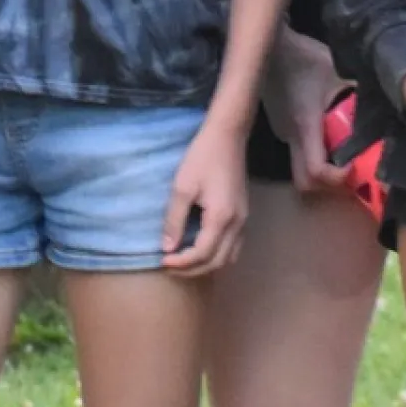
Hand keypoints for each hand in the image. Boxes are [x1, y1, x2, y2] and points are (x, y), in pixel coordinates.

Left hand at [162, 121, 248, 274]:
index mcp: (221, 217)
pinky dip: (216, 255)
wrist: (227, 137)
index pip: (202, 254)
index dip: (181, 263)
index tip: (162, 260)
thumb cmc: (202, 158)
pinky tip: (200, 248)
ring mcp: (243, 220)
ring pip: (228, 257)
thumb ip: (174, 220)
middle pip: (217, 262)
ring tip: (184, 261)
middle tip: (170, 265)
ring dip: (206, 265)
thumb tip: (167, 247)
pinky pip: (233, 246)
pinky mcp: (243, 215)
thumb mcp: (181, 187)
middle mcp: (237, 224)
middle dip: (192, 269)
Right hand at [262, 30, 351, 197]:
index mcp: (305, 125)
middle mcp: (290, 136)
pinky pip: (299, 151)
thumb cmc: (304, 57)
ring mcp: (283, 134)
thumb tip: (389, 100)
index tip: (356, 167)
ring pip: (300, 168)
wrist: (270, 47)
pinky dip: (317, 154)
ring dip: (324, 171)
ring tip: (347, 156)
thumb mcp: (337, 71)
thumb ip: (359, 90)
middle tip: (353, 173)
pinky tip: (333, 137)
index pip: (315, 170)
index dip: (337, 178)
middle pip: (304, 182)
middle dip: (329, 186)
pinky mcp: (282, 128)